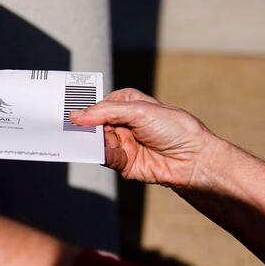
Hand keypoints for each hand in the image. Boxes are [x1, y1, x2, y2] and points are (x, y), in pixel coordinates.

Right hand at [70, 88, 220, 188]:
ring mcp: (123, 143)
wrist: (193, 160)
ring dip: (91, 140)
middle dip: (85, 125)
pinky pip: (105, 157)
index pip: (101, 103)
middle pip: (95, 123)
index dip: (88, 106)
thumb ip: (107, 111)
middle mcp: (124, 123)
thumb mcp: (140, 111)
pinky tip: (99, 150)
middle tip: (71, 126)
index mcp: (128, 104)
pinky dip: (100, 154)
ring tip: (84, 138)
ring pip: (97, 141)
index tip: (71, 109)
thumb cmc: (175, 129)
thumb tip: (79, 115)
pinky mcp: (123, 162)